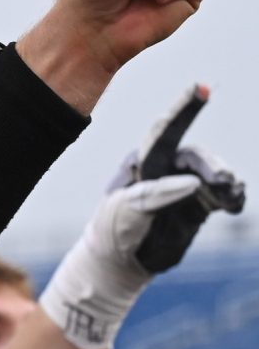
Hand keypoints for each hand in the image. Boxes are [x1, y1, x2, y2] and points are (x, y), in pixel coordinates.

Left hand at [106, 84, 246, 272]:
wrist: (120, 261)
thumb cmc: (113, 231)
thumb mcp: (123, 214)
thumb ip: (154, 195)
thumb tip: (193, 183)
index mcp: (140, 162)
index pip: (163, 132)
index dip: (182, 109)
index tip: (201, 87)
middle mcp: (165, 168)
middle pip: (196, 157)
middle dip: (212, 167)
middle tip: (224, 184)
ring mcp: (185, 184)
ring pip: (215, 173)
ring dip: (227, 182)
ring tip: (231, 196)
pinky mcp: (200, 203)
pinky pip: (225, 193)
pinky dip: (234, 198)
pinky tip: (234, 207)